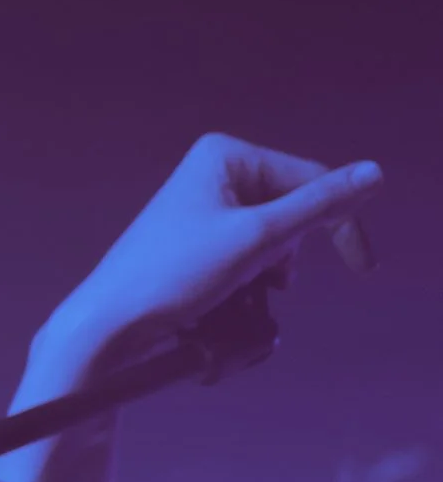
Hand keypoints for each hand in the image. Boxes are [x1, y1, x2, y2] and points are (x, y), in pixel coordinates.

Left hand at [39, 133, 382, 371]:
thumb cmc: (171, 276)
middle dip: (287, 254)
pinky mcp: (192, 246)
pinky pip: (243, 261)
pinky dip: (245, 285)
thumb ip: (319, 206)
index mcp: (224, 155)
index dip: (340, 223)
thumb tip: (372, 173)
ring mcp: (200, 210)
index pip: (311, 179)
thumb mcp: (258, 238)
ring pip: (269, 243)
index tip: (361, 267)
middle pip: (290, 213)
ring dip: (266, 275)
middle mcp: (211, 175)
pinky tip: (222, 304)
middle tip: (265, 280)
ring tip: (235, 295)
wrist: (108, 326)